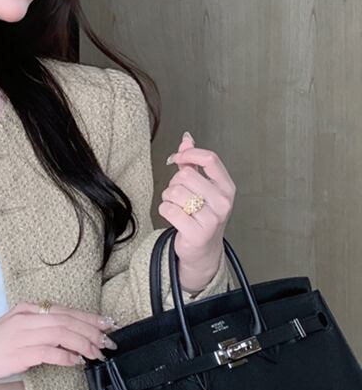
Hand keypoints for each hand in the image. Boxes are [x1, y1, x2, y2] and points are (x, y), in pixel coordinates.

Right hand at [0, 301, 118, 384]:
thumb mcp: (17, 327)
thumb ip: (41, 327)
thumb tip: (70, 335)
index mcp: (27, 309)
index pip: (64, 310)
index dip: (88, 317)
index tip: (106, 323)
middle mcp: (26, 318)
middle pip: (66, 319)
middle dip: (91, 330)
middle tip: (108, 341)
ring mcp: (23, 334)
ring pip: (61, 333)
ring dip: (83, 343)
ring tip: (97, 353)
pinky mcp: (20, 353)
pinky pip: (50, 352)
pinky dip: (67, 356)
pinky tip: (77, 361)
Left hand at [158, 131, 235, 289]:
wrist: (204, 250)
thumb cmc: (202, 215)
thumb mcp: (202, 187)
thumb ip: (193, 163)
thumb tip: (187, 139)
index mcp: (227, 187)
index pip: (209, 159)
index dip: (188, 155)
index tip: (176, 158)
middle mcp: (223, 202)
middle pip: (186, 176)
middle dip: (174, 183)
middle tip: (178, 195)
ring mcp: (213, 218)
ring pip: (174, 192)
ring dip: (168, 198)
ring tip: (177, 207)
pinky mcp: (198, 232)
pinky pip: (168, 209)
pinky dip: (164, 210)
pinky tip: (173, 217)